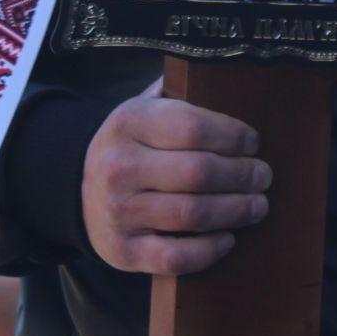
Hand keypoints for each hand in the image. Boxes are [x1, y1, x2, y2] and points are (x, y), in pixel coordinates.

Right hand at [81, 79, 270, 275]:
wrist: (73, 188)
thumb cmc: (130, 146)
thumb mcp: (142, 109)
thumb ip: (178, 94)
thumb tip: (228, 78)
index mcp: (129, 123)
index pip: (193, 127)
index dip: (233, 136)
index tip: (254, 143)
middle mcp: (120, 166)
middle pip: (199, 172)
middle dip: (242, 175)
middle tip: (263, 177)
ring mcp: (119, 211)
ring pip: (193, 214)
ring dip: (236, 211)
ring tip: (257, 206)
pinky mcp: (123, 251)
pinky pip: (175, 257)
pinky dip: (209, 250)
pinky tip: (228, 238)